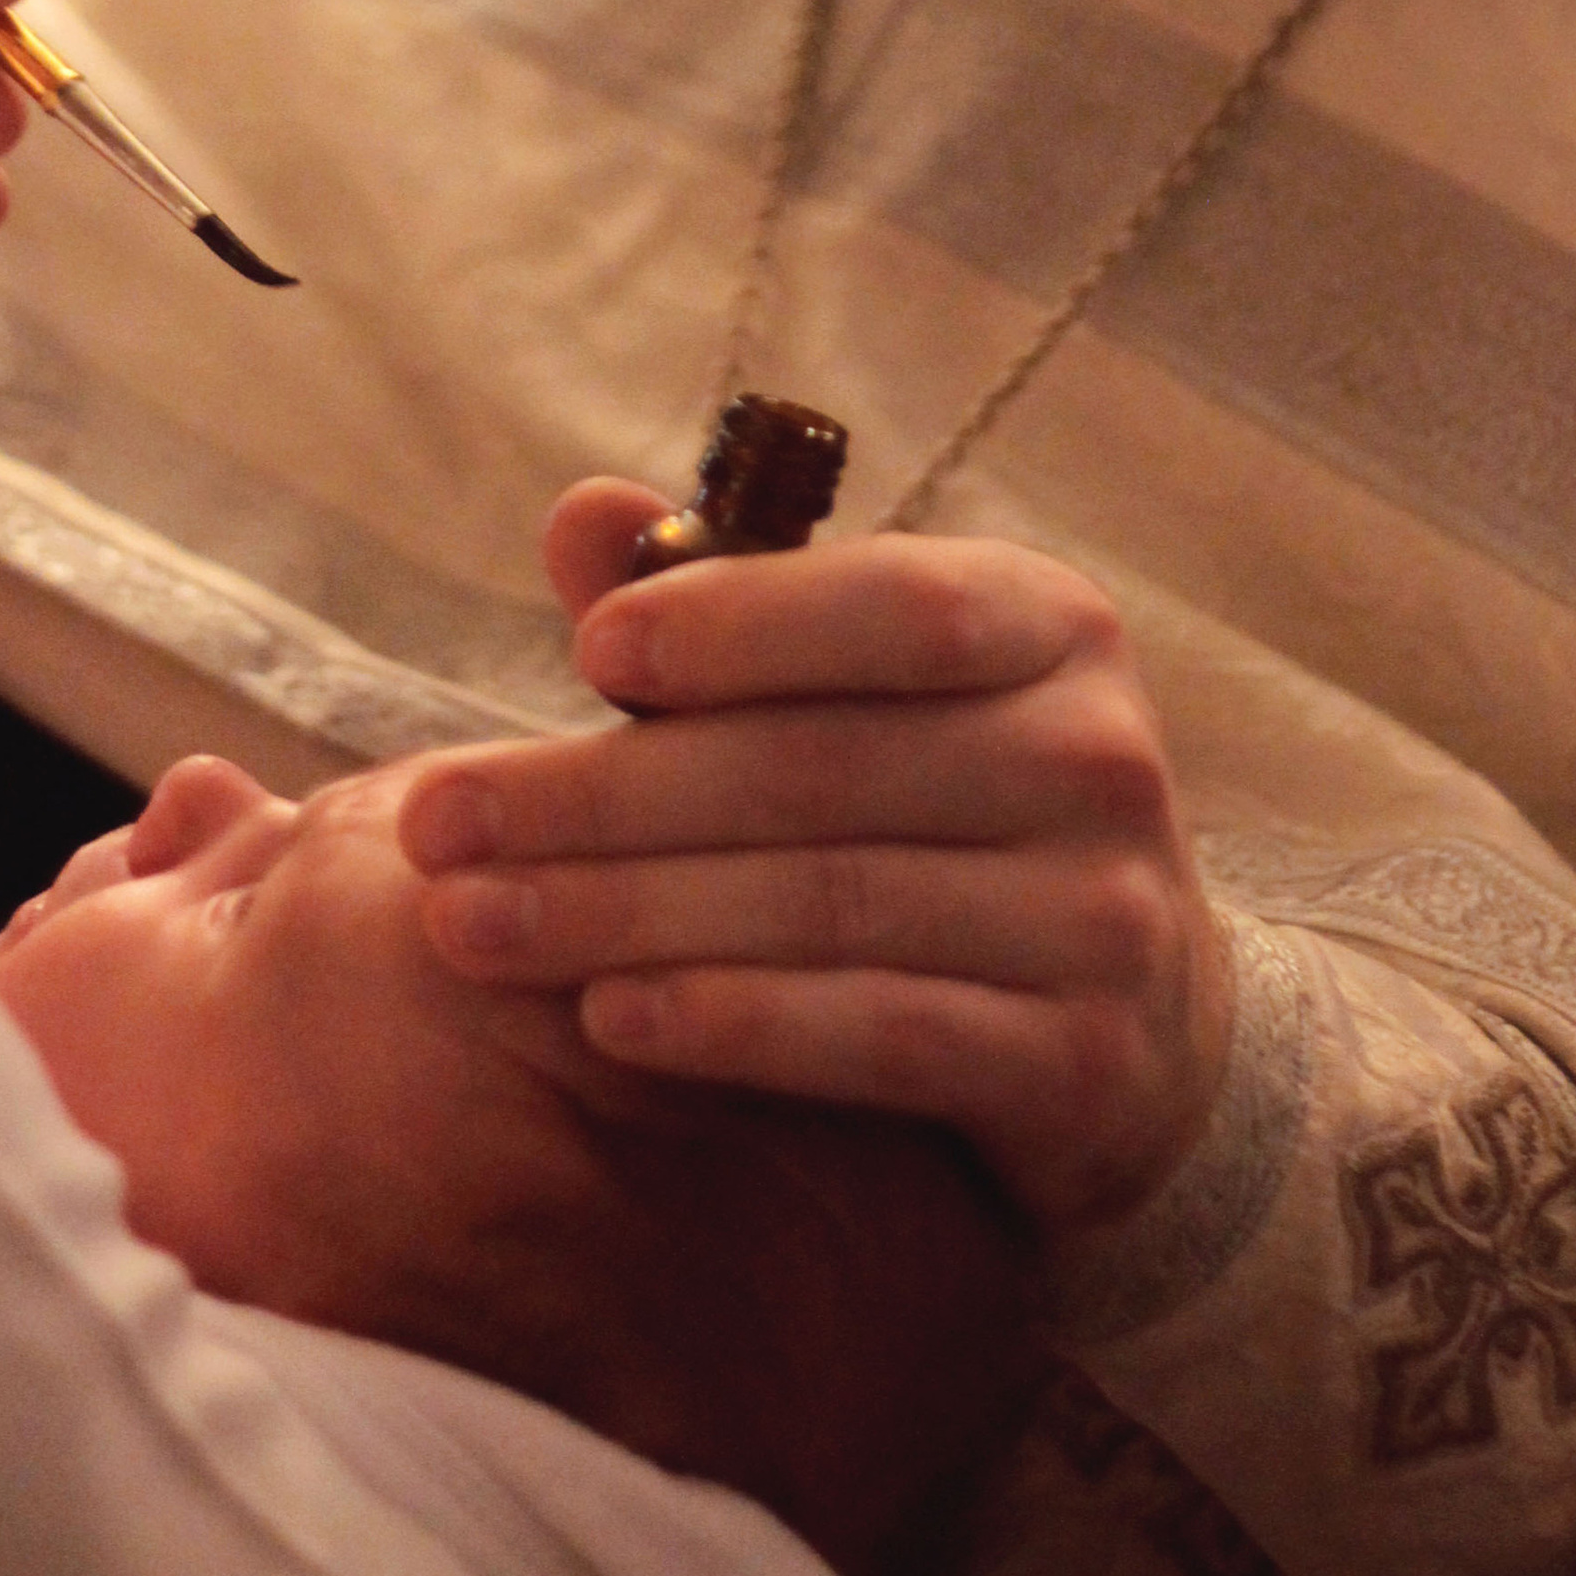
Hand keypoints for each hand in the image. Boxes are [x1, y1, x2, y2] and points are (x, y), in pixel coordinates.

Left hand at [400, 479, 1233, 1233]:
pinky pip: (883, 1034)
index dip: (734, 623)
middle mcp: (1096, 755)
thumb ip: (722, 612)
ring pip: (829, 904)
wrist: (1137, 1025)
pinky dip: (736, 1024)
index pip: (889, 605)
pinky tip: (608, 1021)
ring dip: (626, 916)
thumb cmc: (941, 809)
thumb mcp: (858, 689)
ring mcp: (1105, 915)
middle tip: (437, 822)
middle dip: (602, 795)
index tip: (582, 649)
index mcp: (1046, 625)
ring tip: (469, 927)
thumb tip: (578, 512)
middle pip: (817, 768)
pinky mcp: (1084, 1063)